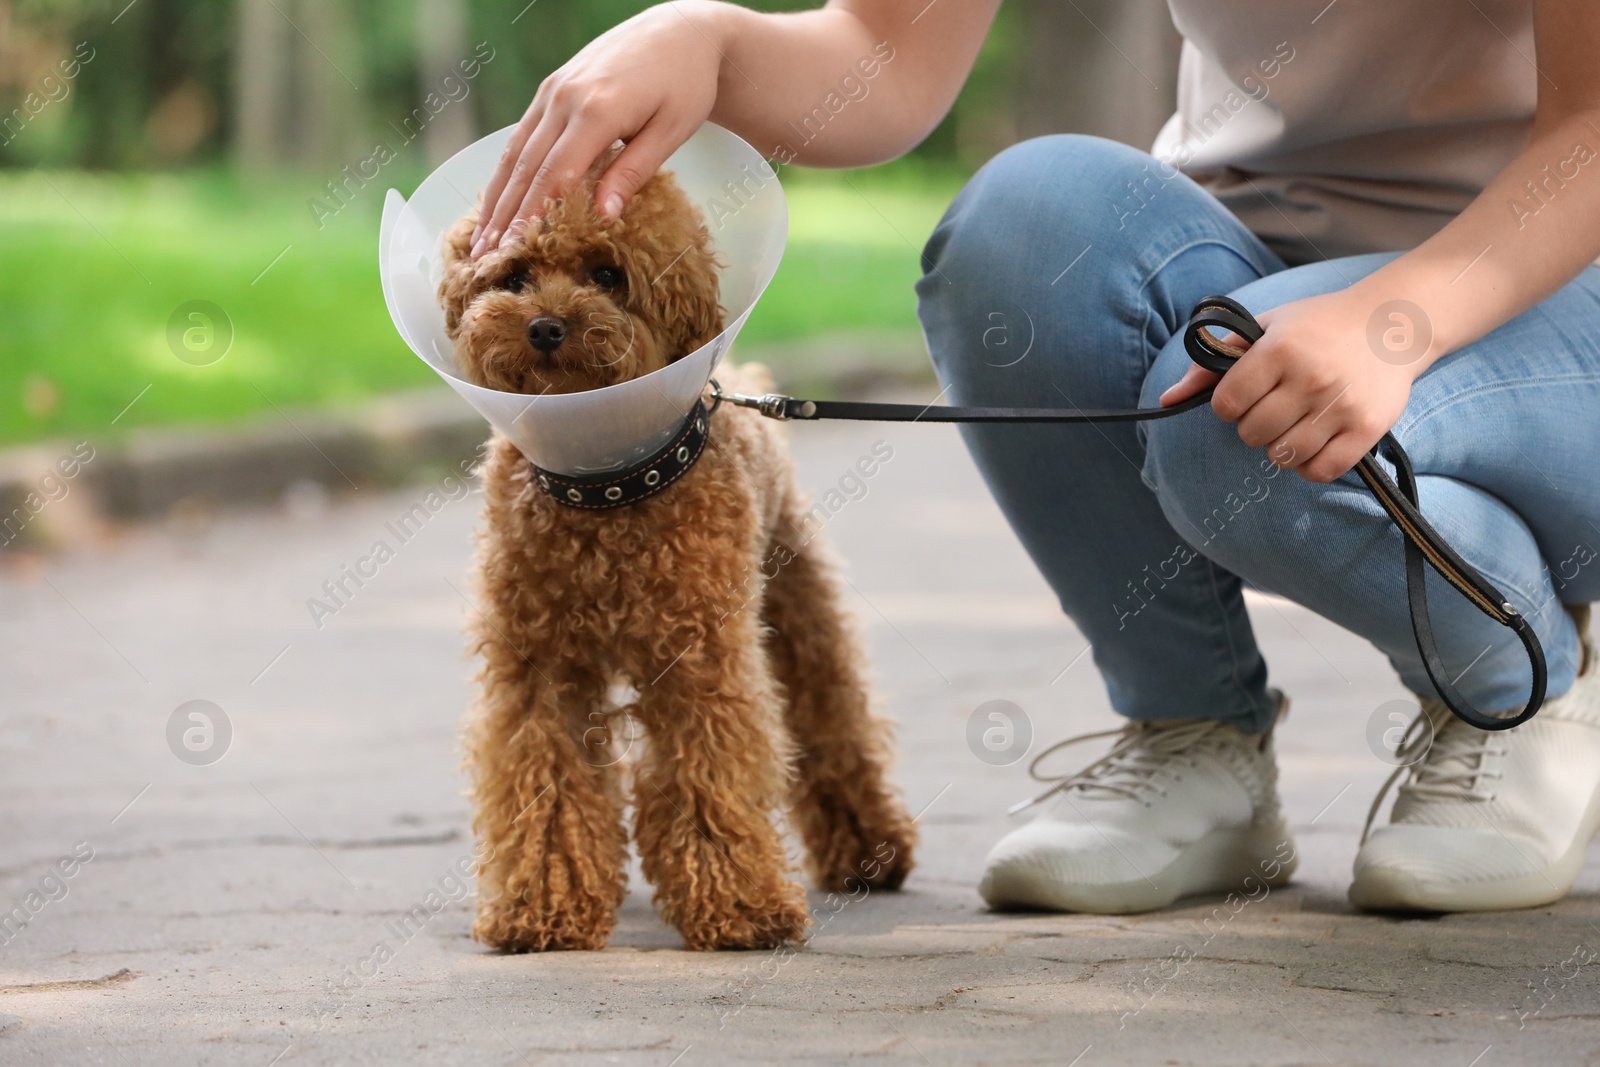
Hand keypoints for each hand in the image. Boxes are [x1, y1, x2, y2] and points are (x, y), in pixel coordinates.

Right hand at [471, 1, 727, 258]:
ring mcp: (554, 90)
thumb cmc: (685, 83)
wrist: (680, 31)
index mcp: (597, 109)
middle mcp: (565, 97)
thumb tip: (603, 216)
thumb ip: (632, 172)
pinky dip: (507, 171)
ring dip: (496, 198)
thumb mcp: (670, 131)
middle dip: (503, 216)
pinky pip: (522, 135)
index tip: (515, 250)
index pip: (555, 174)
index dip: (531, 215)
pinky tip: (497, 199)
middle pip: (527, 167)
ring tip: (482, 238)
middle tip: (486, 257)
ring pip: (516, 152)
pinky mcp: (552, 88)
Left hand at [1158, 289, 1422, 481]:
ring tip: (1293, 424)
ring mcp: (1340, 406)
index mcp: (1280, 349)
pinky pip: (1321, 470)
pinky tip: (1313, 444)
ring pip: (1283, 456)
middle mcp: (1310, 378)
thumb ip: (1212, 363)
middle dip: (1253, 426)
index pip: (1226, 404)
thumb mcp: (1263, 329)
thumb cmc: (1318, 326)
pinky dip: (1309, 466)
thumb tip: (1166, 400)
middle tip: (1273, 408)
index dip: (1228, 406)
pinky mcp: (1367, 429)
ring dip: (1280, 447)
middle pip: (1252, 433)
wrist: (1393, 323)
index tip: (1244, 395)